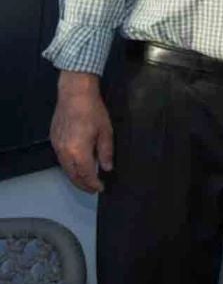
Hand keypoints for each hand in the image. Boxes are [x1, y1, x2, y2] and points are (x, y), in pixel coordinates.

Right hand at [51, 72, 112, 192]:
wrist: (74, 94)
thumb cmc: (93, 111)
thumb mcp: (106, 132)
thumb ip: (106, 152)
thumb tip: (107, 168)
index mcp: (79, 151)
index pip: (86, 175)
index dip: (93, 184)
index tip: (100, 188)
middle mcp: (64, 152)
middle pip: (73, 175)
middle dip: (83, 184)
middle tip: (92, 189)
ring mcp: (57, 147)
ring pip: (65, 169)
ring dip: (75, 177)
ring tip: (86, 180)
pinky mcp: (54, 140)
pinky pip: (61, 159)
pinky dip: (69, 167)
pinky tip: (77, 166)